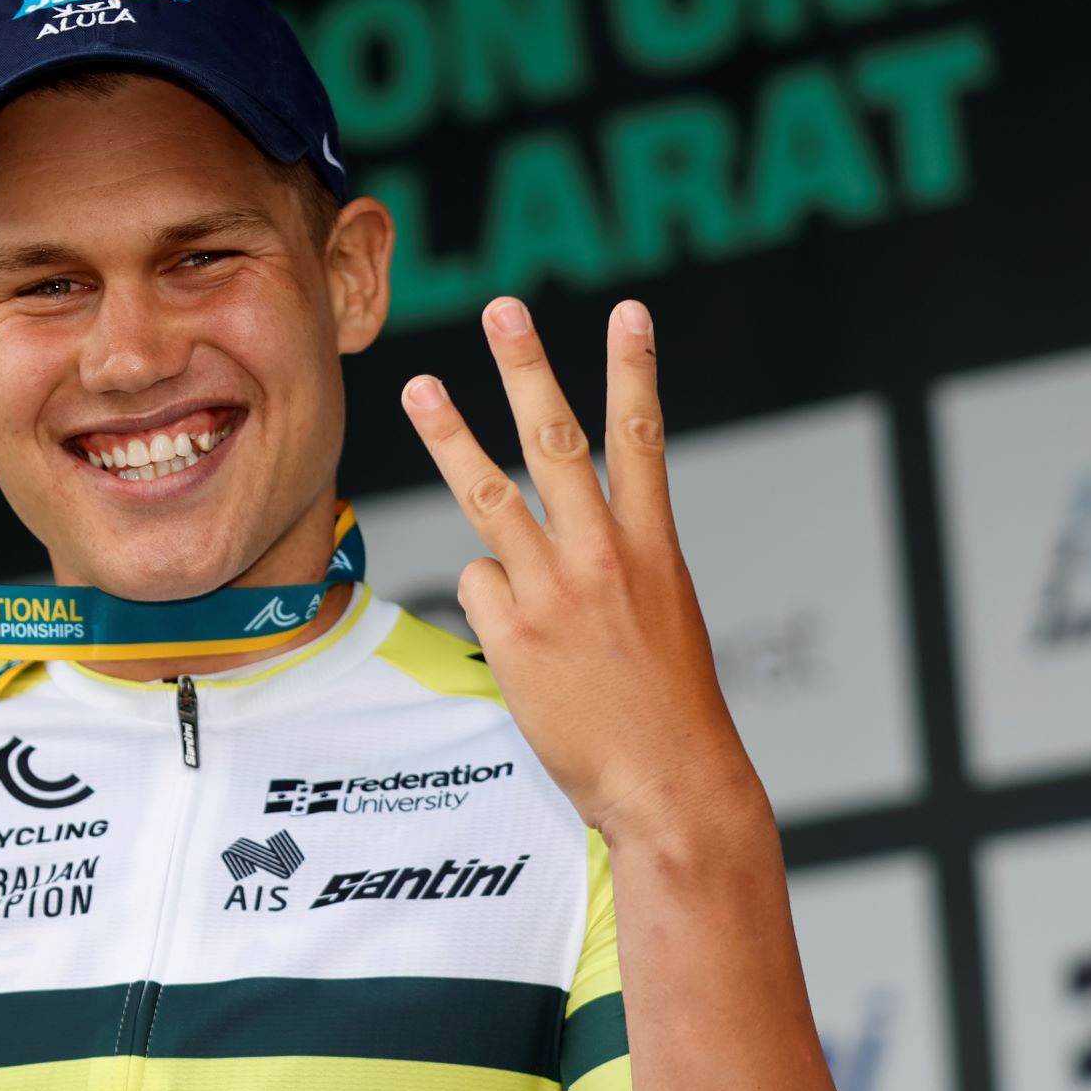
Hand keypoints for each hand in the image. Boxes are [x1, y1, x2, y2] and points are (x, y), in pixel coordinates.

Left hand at [399, 297, 757, 839]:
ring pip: (489, 492)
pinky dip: (489, 598)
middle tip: (504, 310)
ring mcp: (554, 590)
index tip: (629, 311)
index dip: (634, 370)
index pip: (643, 438)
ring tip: (420, 386)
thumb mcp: (664, 611)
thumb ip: (620, 557)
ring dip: (450, 433)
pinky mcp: (514, 632)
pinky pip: (478, 586)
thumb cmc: (667, 703)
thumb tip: (566, 531)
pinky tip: (519, 638)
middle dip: (529, 369)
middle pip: (556, 440)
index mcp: (652, 545)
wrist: (670, 780)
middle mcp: (602, 555)